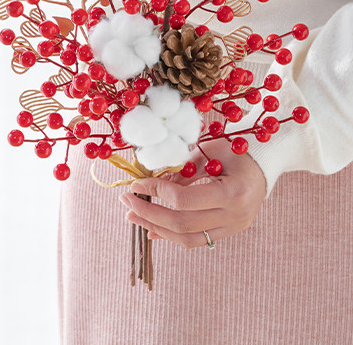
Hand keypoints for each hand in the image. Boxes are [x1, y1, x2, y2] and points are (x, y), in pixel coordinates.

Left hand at [118, 138, 266, 248]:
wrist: (264, 164)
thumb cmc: (235, 151)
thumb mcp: (208, 152)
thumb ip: (182, 170)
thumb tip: (150, 182)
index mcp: (232, 192)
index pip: (184, 200)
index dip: (156, 191)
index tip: (136, 183)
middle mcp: (234, 216)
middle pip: (182, 224)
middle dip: (148, 213)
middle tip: (125, 201)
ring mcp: (233, 228)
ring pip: (188, 238)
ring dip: (156, 227)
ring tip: (132, 216)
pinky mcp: (228, 232)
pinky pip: (196, 240)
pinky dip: (171, 234)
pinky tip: (152, 229)